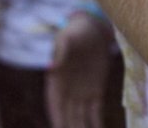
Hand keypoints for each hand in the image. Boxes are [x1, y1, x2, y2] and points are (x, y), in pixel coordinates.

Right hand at [46, 12, 114, 127]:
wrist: (93, 28)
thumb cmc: (75, 32)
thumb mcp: (66, 37)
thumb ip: (60, 51)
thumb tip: (51, 67)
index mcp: (56, 83)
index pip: (56, 107)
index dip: (58, 120)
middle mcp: (67, 93)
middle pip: (68, 118)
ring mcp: (81, 94)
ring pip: (81, 119)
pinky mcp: (96, 92)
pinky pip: (96, 113)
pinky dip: (97, 124)